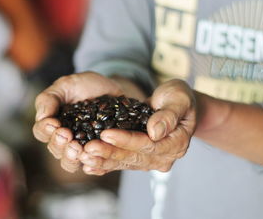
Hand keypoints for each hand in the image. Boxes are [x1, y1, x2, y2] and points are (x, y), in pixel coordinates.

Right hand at [33, 72, 123, 172]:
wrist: (114, 89)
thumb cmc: (87, 86)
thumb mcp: (67, 85)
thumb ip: (50, 98)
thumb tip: (41, 117)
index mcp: (53, 124)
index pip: (41, 132)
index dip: (45, 130)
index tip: (54, 124)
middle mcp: (65, 139)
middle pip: (55, 150)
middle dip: (59, 145)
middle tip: (68, 136)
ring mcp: (82, 148)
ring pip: (70, 163)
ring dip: (71, 159)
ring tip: (79, 150)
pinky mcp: (99, 153)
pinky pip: (94, 166)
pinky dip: (93, 166)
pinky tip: (95, 161)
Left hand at [79, 79, 196, 174]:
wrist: (176, 104)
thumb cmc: (179, 97)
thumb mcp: (179, 98)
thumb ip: (169, 115)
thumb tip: (154, 132)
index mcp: (176, 144)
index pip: (148, 145)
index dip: (126, 140)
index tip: (106, 133)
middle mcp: (164, 157)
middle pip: (133, 157)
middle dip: (109, 152)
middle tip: (87, 148)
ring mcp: (151, 160)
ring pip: (125, 162)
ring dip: (103, 159)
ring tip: (83, 155)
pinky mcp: (140, 158)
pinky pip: (121, 163)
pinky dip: (104, 164)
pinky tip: (87, 165)